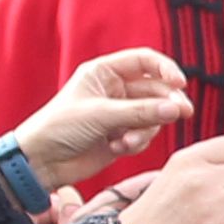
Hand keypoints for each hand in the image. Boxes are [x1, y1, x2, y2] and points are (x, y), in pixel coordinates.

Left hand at [22, 47, 196, 186]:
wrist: (41, 162)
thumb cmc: (60, 128)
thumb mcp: (101, 115)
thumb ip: (141, 112)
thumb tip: (176, 109)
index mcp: (104, 72)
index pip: (145, 61)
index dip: (166, 69)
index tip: (180, 83)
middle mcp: (115, 90)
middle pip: (156, 90)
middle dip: (166, 103)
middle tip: (181, 113)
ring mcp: (120, 114)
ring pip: (154, 116)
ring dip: (146, 129)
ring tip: (128, 141)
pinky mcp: (122, 136)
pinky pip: (144, 135)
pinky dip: (136, 142)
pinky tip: (118, 148)